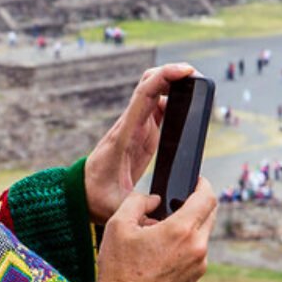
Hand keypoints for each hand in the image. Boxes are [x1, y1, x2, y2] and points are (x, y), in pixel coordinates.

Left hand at [85, 63, 197, 223]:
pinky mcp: (143, 133)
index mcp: (125, 134)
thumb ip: (137, 207)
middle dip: (172, 73)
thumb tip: (161, 210)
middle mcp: (130, 124)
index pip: (144, 96)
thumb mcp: (116, 205)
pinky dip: (174, 99)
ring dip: (174, 83)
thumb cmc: (98, 198)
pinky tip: (190, 106)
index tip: (185, 71)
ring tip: (199, 87)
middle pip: (150, 83)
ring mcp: (137, 126)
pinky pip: (159, 107)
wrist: (83, 194)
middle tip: (197, 76)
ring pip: (154, 91)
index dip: (164, 78)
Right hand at [92, 178, 217, 281]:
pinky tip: (162, 249)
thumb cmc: (118, 271)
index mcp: (182, 231)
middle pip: (210, 214)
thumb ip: (137, 201)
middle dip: (198, 203)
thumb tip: (154, 199)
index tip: (196, 180)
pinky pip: (196, 252)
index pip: (207, 197)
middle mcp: (197, 247)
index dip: (203, 184)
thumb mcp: (118, 226)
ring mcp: (199, 265)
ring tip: (161, 229)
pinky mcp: (195, 278)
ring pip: (203, 234)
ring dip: (189, 225)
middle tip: (178, 201)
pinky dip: (185, 244)